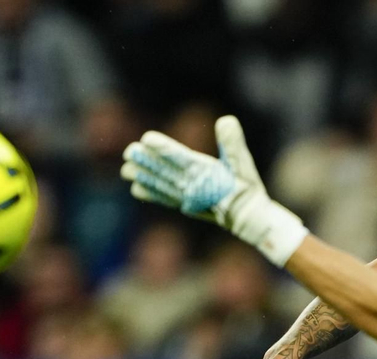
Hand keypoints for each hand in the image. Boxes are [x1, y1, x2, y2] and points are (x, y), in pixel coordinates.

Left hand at [121, 116, 308, 266]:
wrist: (250, 219)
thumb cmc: (248, 189)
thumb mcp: (245, 165)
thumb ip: (234, 144)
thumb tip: (227, 120)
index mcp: (208, 175)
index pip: (183, 159)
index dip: (164, 149)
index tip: (147, 139)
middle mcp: (195, 188)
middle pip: (166, 173)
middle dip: (146, 162)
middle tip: (129, 151)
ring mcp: (189, 199)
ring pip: (162, 186)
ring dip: (143, 177)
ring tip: (126, 169)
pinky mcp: (187, 206)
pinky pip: (166, 199)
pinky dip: (150, 194)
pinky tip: (136, 188)